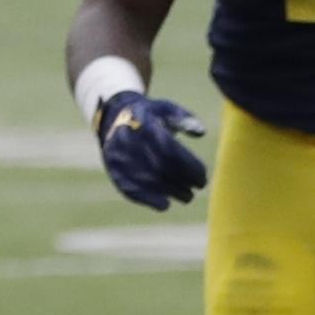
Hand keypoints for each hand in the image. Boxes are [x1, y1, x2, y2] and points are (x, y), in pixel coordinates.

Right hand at [95, 91, 207, 211]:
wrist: (114, 115)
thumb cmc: (150, 114)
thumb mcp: (167, 109)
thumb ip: (185, 119)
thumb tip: (200, 132)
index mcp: (143, 122)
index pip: (169, 149)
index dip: (188, 165)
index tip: (203, 176)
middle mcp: (127, 139)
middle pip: (158, 166)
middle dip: (182, 180)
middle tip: (198, 187)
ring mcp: (116, 154)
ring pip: (145, 179)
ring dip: (169, 191)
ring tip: (187, 197)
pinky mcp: (111, 167)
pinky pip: (127, 187)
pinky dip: (146, 199)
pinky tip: (164, 205)